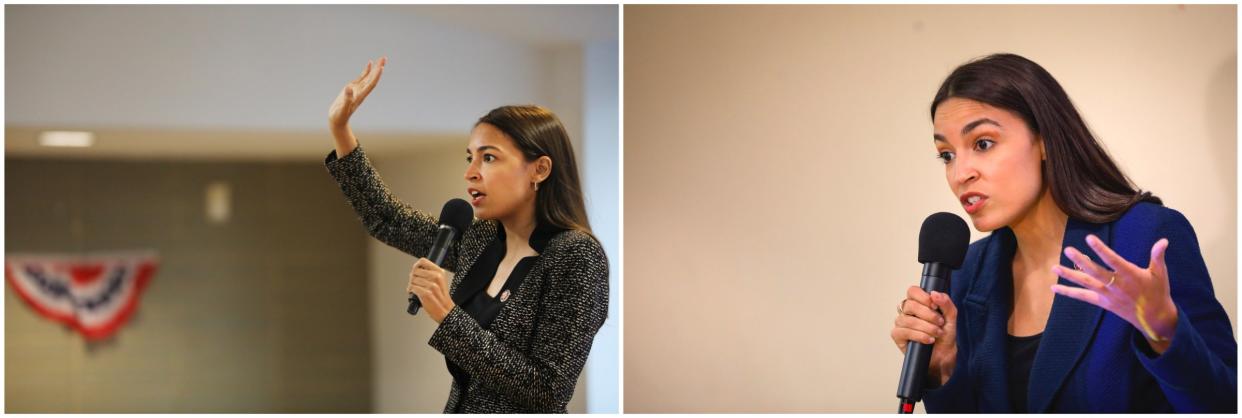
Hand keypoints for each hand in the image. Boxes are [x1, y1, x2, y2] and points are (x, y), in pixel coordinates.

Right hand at [329, 56, 385, 130]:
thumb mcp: (343, 108)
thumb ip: (347, 99)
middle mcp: (361, 91)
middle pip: (372, 78)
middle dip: (379, 68)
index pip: (371, 84)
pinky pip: (362, 77)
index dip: (376, 76)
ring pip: (369, 76)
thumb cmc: (340, 116)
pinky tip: (370, 63)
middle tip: (385, 58)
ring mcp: (358, 89)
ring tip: (382, 58)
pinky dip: (366, 70)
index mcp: (361, 96)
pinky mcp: (352, 88)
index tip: (381, 67)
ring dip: (375, 68)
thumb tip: (349, 88)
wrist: (337, 119)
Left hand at [407, 257, 454, 322]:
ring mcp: (432, 286)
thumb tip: (416, 270)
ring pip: (413, 279)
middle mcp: (437, 277)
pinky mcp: (426, 293)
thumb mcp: (440, 281)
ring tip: (413, 288)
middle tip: (413, 282)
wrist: (445, 311)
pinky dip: (411, 290)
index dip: (416, 265)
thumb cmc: (441, 298)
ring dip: (410, 284)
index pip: (423, 261)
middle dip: (412, 277)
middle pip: (416, 271)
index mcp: (440, 272)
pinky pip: (413, 288)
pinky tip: (413, 292)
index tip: (414, 270)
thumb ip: (430, 274)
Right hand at [891, 286, 958, 385]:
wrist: (944, 355)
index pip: (913, 291)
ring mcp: (901, 323)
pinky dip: (919, 336)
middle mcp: (907, 312)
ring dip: (926, 327)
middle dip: (928, 315)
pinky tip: (928, 340)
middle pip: (910, 305)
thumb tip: (934, 294)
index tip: (935, 306)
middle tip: (940, 322)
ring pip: (907, 319)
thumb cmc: (945, 336)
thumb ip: (946, 303)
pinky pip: (903, 331)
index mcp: (918, 303)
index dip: (923, 297)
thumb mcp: (951, 317)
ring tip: (936, 333)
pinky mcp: (898, 336)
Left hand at [1052, 234, 1177, 352]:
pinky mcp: (1103, 302)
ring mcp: (1108, 295)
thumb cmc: (1157, 292)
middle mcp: (1116, 285)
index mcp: (1130, 275)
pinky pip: (1083, 297)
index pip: (1113, 260)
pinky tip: (1054, 288)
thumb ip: (1157, 256)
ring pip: (1086, 284)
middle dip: (1081, 262)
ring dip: (1069, 275)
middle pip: (1095, 272)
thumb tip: (1163, 241)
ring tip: (1054, 267)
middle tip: (1067, 250)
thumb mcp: (1160, 273)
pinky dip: (1068, 292)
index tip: (1089, 238)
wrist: (1155, 318)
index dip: (1101, 250)